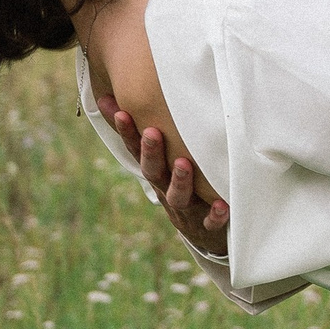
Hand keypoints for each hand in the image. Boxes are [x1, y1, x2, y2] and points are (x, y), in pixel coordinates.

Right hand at [95, 96, 228, 254]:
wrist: (201, 232)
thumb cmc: (178, 184)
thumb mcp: (158, 160)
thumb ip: (139, 130)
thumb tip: (108, 96)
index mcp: (154, 172)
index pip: (135, 150)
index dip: (126, 133)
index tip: (122, 112)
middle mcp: (166, 189)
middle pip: (154, 172)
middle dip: (151, 153)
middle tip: (152, 133)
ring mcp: (186, 208)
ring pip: (179, 197)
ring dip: (181, 181)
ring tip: (184, 164)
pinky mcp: (205, 225)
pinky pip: (209, 223)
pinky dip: (214, 216)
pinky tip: (221, 206)